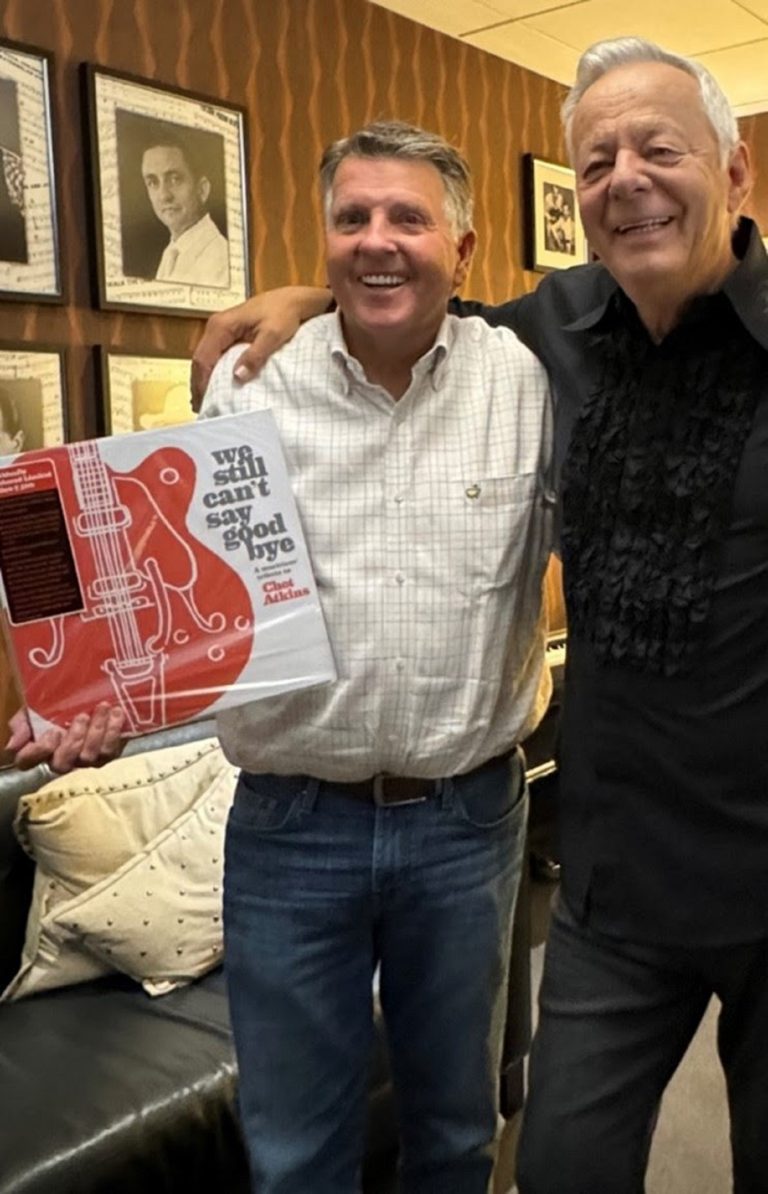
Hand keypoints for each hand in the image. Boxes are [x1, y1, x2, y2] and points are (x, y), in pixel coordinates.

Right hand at [7, 703, 127, 775]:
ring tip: (103, 708)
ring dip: (97, 731)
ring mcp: (84, 761)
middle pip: (62, 763)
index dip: (38, 751)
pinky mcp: (106, 755)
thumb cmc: (56, 706)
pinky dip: (114, 731)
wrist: (87, 699)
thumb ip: (22, 724)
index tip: (52, 733)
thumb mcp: (34, 709)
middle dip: (73, 740)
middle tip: (81, 717)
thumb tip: (14, 746)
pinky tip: (116, 713)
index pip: (27, 761)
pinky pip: (111, 750)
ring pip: (90, 756)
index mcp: (38, 750)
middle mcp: (60, 760)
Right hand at [190, 286, 331, 408]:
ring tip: (205, 402)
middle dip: (199, 384)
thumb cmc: (285, 314)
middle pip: (200, 360)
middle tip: (201, 409)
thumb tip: (237, 376)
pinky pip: (213, 355)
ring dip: (203, 379)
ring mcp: (220, 329)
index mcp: (221, 326)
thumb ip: (255, 355)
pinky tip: (214, 386)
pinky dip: (211, 372)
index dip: (202, 383)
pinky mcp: (228, 333)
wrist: (294, 300)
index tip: (205, 403)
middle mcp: (216, 326)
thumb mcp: (273, 336)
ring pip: (204, 358)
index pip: (203, 359)